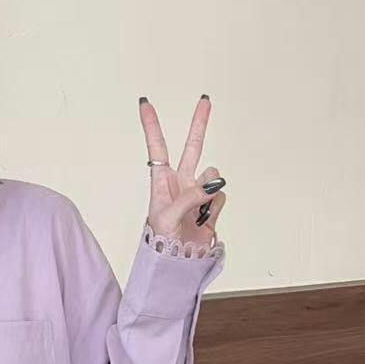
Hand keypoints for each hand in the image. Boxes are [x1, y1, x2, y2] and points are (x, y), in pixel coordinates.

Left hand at [140, 94, 225, 248]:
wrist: (176, 263)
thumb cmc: (161, 242)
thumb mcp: (166, 218)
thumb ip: (187, 199)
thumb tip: (209, 186)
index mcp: (161, 181)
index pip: (157, 147)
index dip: (152, 125)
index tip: (144, 103)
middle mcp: (180, 182)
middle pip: (192, 147)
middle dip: (199, 124)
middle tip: (206, 100)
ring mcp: (197, 192)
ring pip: (212, 176)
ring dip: (208, 189)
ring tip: (196, 210)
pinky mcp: (212, 205)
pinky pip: (220, 196)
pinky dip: (215, 207)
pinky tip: (204, 219)